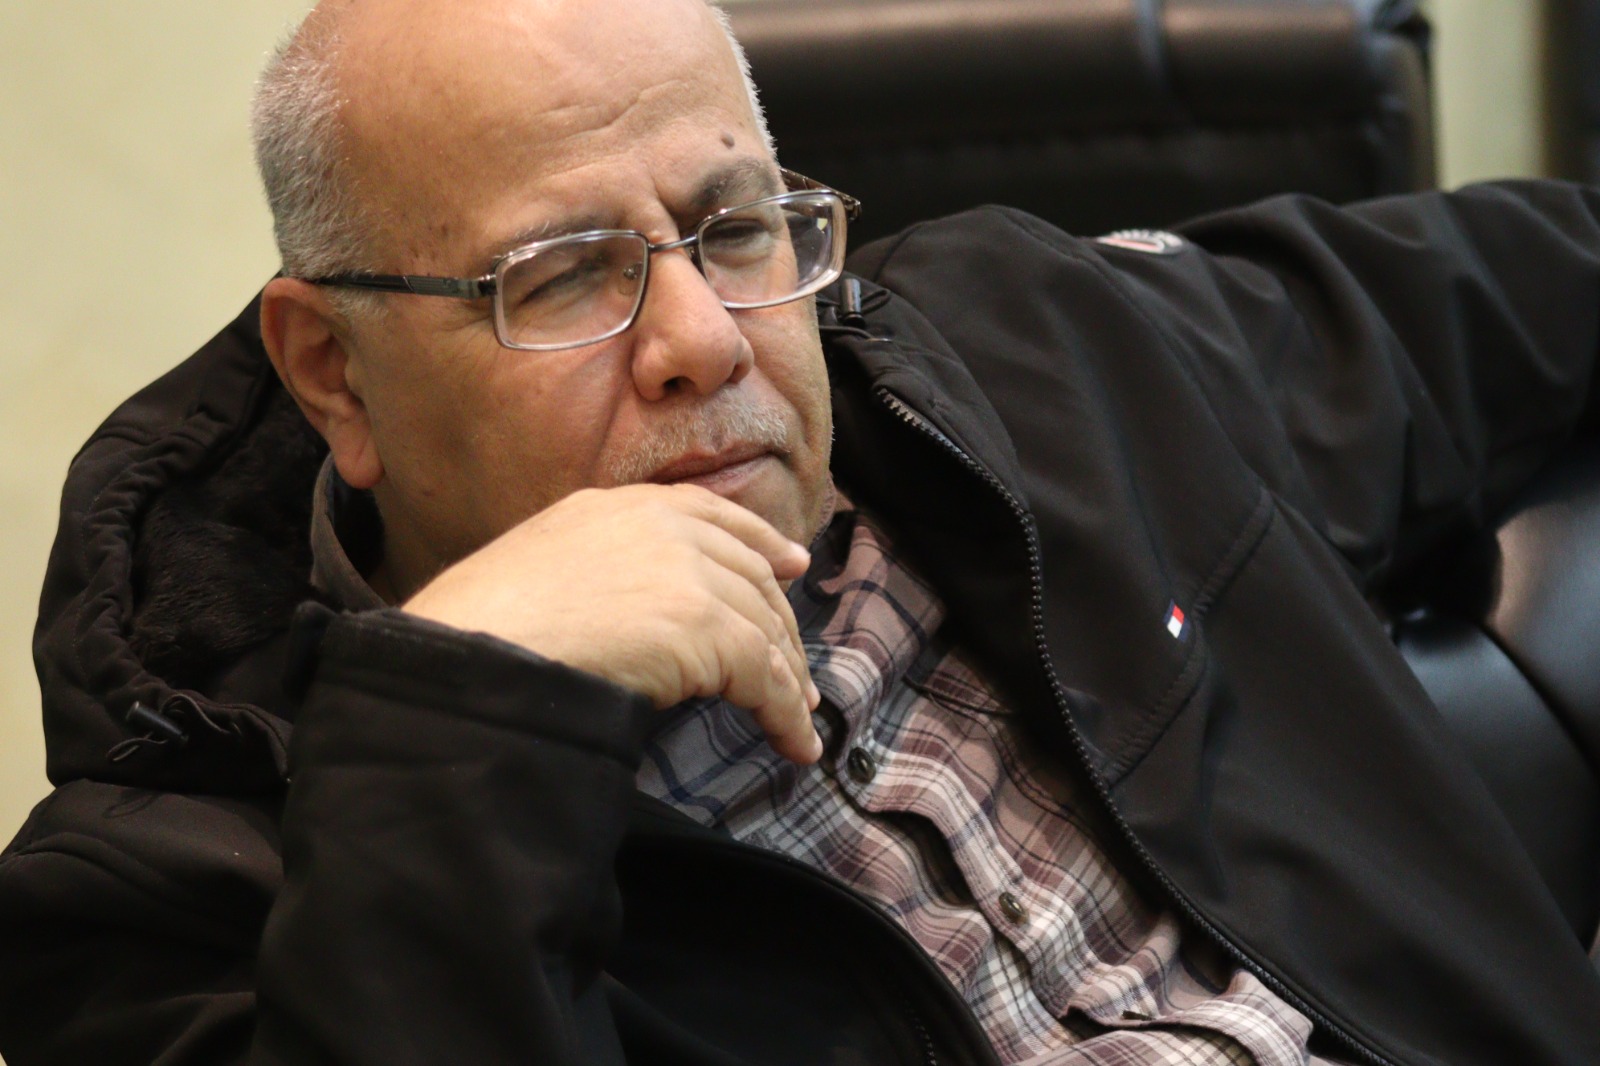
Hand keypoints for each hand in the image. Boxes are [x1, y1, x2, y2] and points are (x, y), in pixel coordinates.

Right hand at [403, 484, 823, 762]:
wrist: (471, 648)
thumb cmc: (483, 625)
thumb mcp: (544, 569)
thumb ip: (600, 571)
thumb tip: (633, 616)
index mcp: (620, 506)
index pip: (710, 513)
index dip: (760, 541)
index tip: (792, 564)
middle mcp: (661, 526)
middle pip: (750, 572)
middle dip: (780, 622)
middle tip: (796, 666)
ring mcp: (685, 571)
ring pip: (763, 626)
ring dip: (787, 677)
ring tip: (796, 718)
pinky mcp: (702, 623)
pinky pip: (764, 676)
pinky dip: (784, 715)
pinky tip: (792, 744)